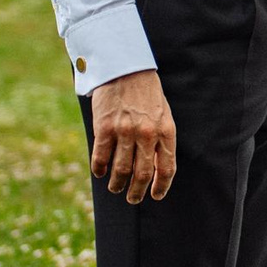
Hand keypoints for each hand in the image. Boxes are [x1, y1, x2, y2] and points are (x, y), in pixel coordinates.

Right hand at [90, 69, 176, 202]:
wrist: (124, 67)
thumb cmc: (145, 93)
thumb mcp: (163, 114)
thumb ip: (161, 140)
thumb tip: (155, 169)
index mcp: (165, 131)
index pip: (166, 168)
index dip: (161, 187)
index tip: (155, 195)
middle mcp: (147, 134)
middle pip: (142, 174)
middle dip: (137, 192)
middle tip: (133, 199)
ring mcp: (125, 131)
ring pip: (121, 170)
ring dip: (117, 184)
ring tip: (115, 187)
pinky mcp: (104, 127)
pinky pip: (101, 157)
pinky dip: (100, 169)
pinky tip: (100, 172)